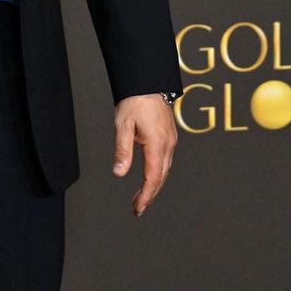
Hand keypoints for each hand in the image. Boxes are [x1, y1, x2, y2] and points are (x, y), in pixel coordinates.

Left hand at [112, 93, 177, 216]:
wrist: (148, 81)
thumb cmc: (134, 101)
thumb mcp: (122, 126)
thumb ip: (122, 150)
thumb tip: (119, 173)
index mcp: (158, 145)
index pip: (153, 178)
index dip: (146, 196)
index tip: (137, 209)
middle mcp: (168, 145)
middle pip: (161, 177)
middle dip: (150, 194)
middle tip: (137, 208)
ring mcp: (171, 140)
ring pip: (165, 170)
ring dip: (154, 184)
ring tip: (141, 196)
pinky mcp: (170, 136)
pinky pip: (166, 160)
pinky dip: (158, 172)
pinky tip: (150, 175)